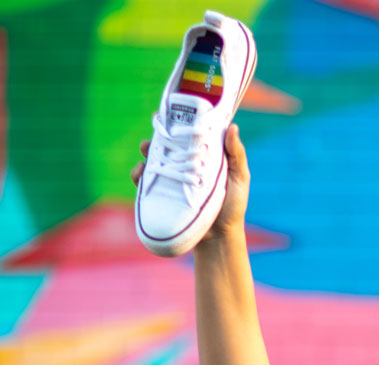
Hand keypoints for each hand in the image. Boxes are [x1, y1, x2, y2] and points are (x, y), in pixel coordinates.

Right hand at [130, 123, 250, 242]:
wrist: (219, 238)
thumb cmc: (234, 208)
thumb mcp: (239, 179)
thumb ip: (237, 155)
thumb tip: (232, 127)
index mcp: (204, 157)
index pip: (189, 134)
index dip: (178, 122)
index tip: (170, 112)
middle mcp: (187, 166)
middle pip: (168, 145)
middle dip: (158, 135)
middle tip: (155, 132)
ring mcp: (174, 181)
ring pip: (155, 160)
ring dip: (147, 153)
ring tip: (145, 150)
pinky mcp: (164, 196)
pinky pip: (146, 183)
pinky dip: (139, 176)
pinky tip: (139, 173)